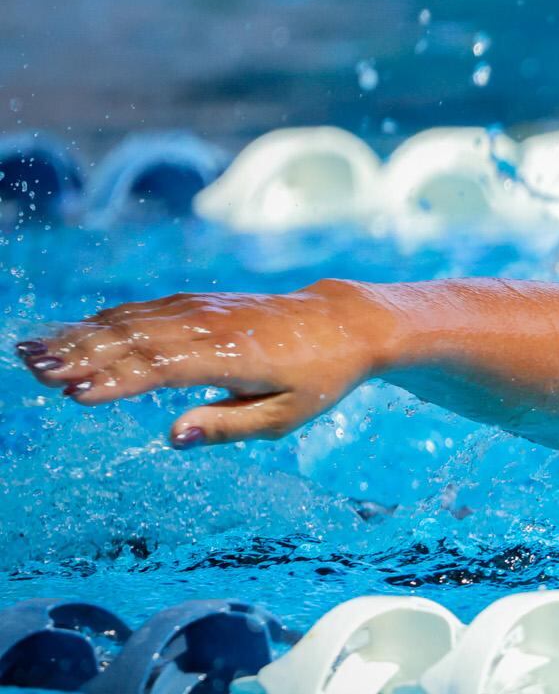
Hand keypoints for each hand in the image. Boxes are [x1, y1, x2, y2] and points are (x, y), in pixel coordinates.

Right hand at [13, 279, 392, 448]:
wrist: (345, 322)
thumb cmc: (319, 377)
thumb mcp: (287, 415)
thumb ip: (229, 425)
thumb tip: (172, 436)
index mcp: (234, 356)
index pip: (163, 368)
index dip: (117, 380)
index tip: (74, 394)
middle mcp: (214, 326)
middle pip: (136, 338)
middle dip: (81, 353)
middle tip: (32, 368)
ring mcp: (207, 310)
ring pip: (135, 320)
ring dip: (83, 334)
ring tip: (34, 350)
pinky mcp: (204, 304)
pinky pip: (149, 310)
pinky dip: (108, 320)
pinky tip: (74, 332)